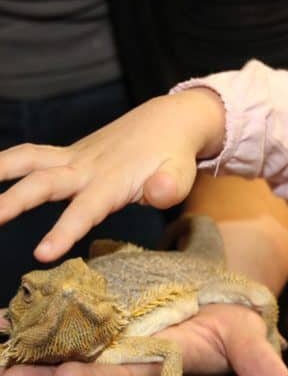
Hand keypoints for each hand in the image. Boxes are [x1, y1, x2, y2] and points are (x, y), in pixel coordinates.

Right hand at [0, 88, 224, 262]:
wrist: (168, 121)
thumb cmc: (175, 155)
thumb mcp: (182, 175)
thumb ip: (170, 187)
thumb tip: (156, 192)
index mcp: (113, 180)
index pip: (85, 209)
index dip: (64, 230)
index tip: (42, 254)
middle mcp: (88, 167)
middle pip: (44, 183)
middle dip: (13, 203)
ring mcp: (76, 156)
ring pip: (29, 160)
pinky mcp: (71, 153)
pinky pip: (33, 154)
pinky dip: (6, 162)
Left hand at [0, 304, 287, 375]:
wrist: (215, 296)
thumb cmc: (232, 320)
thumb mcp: (245, 336)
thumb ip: (257, 363)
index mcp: (162, 366)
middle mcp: (132, 356)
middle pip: (85, 369)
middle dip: (46, 375)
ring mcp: (116, 334)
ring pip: (69, 344)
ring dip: (32, 347)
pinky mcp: (107, 312)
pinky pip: (70, 314)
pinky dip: (42, 313)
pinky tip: (12, 311)